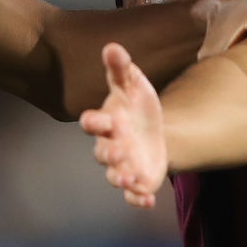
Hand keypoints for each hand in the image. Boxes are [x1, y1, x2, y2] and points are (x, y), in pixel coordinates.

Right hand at [79, 43, 167, 207]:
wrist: (154, 130)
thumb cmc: (136, 105)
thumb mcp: (132, 84)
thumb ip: (121, 69)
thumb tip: (112, 46)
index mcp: (106, 121)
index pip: (92, 123)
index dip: (94, 122)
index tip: (101, 120)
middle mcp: (110, 146)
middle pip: (102, 153)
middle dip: (109, 154)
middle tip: (119, 153)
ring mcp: (122, 165)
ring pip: (115, 176)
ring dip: (121, 178)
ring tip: (132, 178)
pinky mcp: (137, 181)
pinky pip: (132, 194)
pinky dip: (138, 199)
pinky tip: (148, 200)